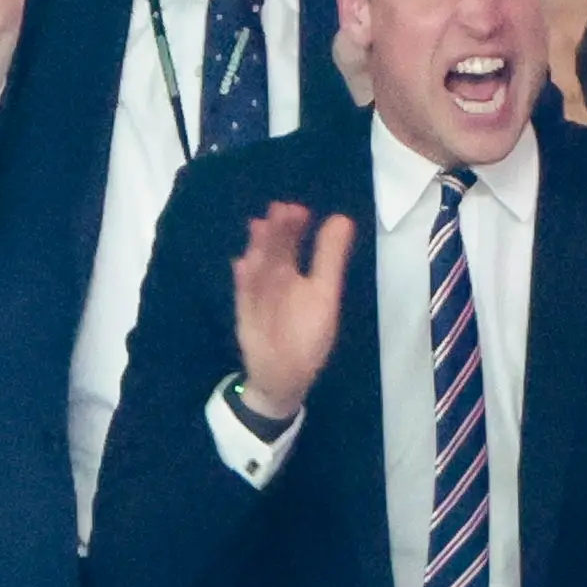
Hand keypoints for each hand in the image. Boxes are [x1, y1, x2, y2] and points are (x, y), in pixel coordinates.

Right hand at [230, 200, 352, 420]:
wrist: (286, 376)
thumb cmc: (307, 335)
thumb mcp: (324, 293)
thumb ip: (330, 258)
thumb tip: (342, 218)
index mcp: (292, 272)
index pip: (291, 242)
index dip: (293, 226)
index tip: (297, 210)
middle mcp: (272, 279)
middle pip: (272, 251)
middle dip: (275, 231)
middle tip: (278, 210)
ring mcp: (257, 296)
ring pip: (257, 268)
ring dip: (257, 249)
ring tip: (260, 228)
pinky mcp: (246, 315)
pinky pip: (245, 296)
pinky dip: (244, 282)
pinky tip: (243, 266)